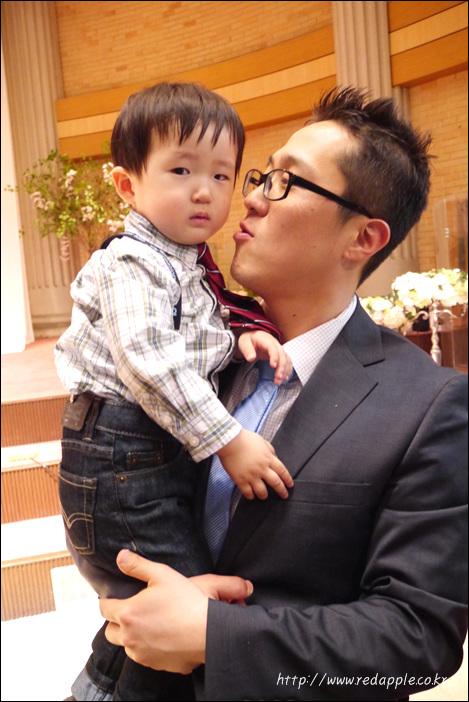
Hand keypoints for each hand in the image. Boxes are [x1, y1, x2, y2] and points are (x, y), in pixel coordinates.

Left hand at [99, 550, 252, 673]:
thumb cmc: (186, 601)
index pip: (104, 609)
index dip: (107, 601)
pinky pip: (145, 657)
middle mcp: (130, 638)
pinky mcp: (157, 665)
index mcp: (128, 614)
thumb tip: (120, 556)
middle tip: (132, 612)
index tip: (113, 598)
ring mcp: (143, 655)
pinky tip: (163, 637)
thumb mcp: (162, 574)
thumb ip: (138, 565)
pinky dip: (149, 648)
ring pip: (127, 646)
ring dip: (132, 636)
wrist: (208, 632)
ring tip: (149, 624)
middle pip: (110, 632)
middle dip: (116, 621)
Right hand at [216, 428, 293, 499]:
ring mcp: (251, 475)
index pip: (282, 471)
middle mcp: (262, 468)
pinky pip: (247, 492)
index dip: (287, 479)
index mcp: (268, 458)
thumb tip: (274, 457)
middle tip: (284, 496)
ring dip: (264, 496)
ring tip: (264, 497)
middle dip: (282, 491)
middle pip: (275, 483)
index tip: (290, 485)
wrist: (229, 442)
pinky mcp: (240, 480)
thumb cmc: (245, 439)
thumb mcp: (262, 441)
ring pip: (262, 491)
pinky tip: (252, 496)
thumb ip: (270, 450)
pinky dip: (251, 496)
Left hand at [237, 331, 291, 385]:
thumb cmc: (248, 340)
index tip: (273, 366)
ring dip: (285, 370)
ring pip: (286, 359)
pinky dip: (287, 369)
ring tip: (279, 381)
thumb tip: (251, 358)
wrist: (252, 337)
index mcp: (266, 340)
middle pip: (282, 355)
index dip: (274, 356)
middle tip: (278, 378)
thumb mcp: (244, 342)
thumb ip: (247, 350)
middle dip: (282, 367)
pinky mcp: (279, 355)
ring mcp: (279, 349)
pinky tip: (284, 378)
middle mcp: (275, 344)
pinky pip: (287, 361)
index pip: (273, 348)